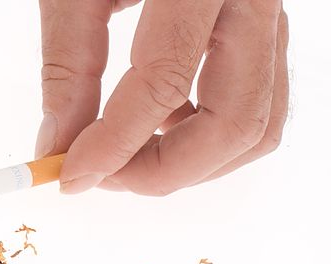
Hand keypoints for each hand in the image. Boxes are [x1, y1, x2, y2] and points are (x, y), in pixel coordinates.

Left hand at [36, 0, 288, 194]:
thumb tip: (58, 147)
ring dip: (192, 163)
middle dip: (164, 171)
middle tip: (102, 178)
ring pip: (260, 124)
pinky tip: (157, 125)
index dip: (114, 143)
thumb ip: (68, 65)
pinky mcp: (268, 29)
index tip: (69, 178)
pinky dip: (208, 135)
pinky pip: (258, 104)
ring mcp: (273, 13)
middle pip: (236, 120)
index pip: (164, 80)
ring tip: (126, 157)